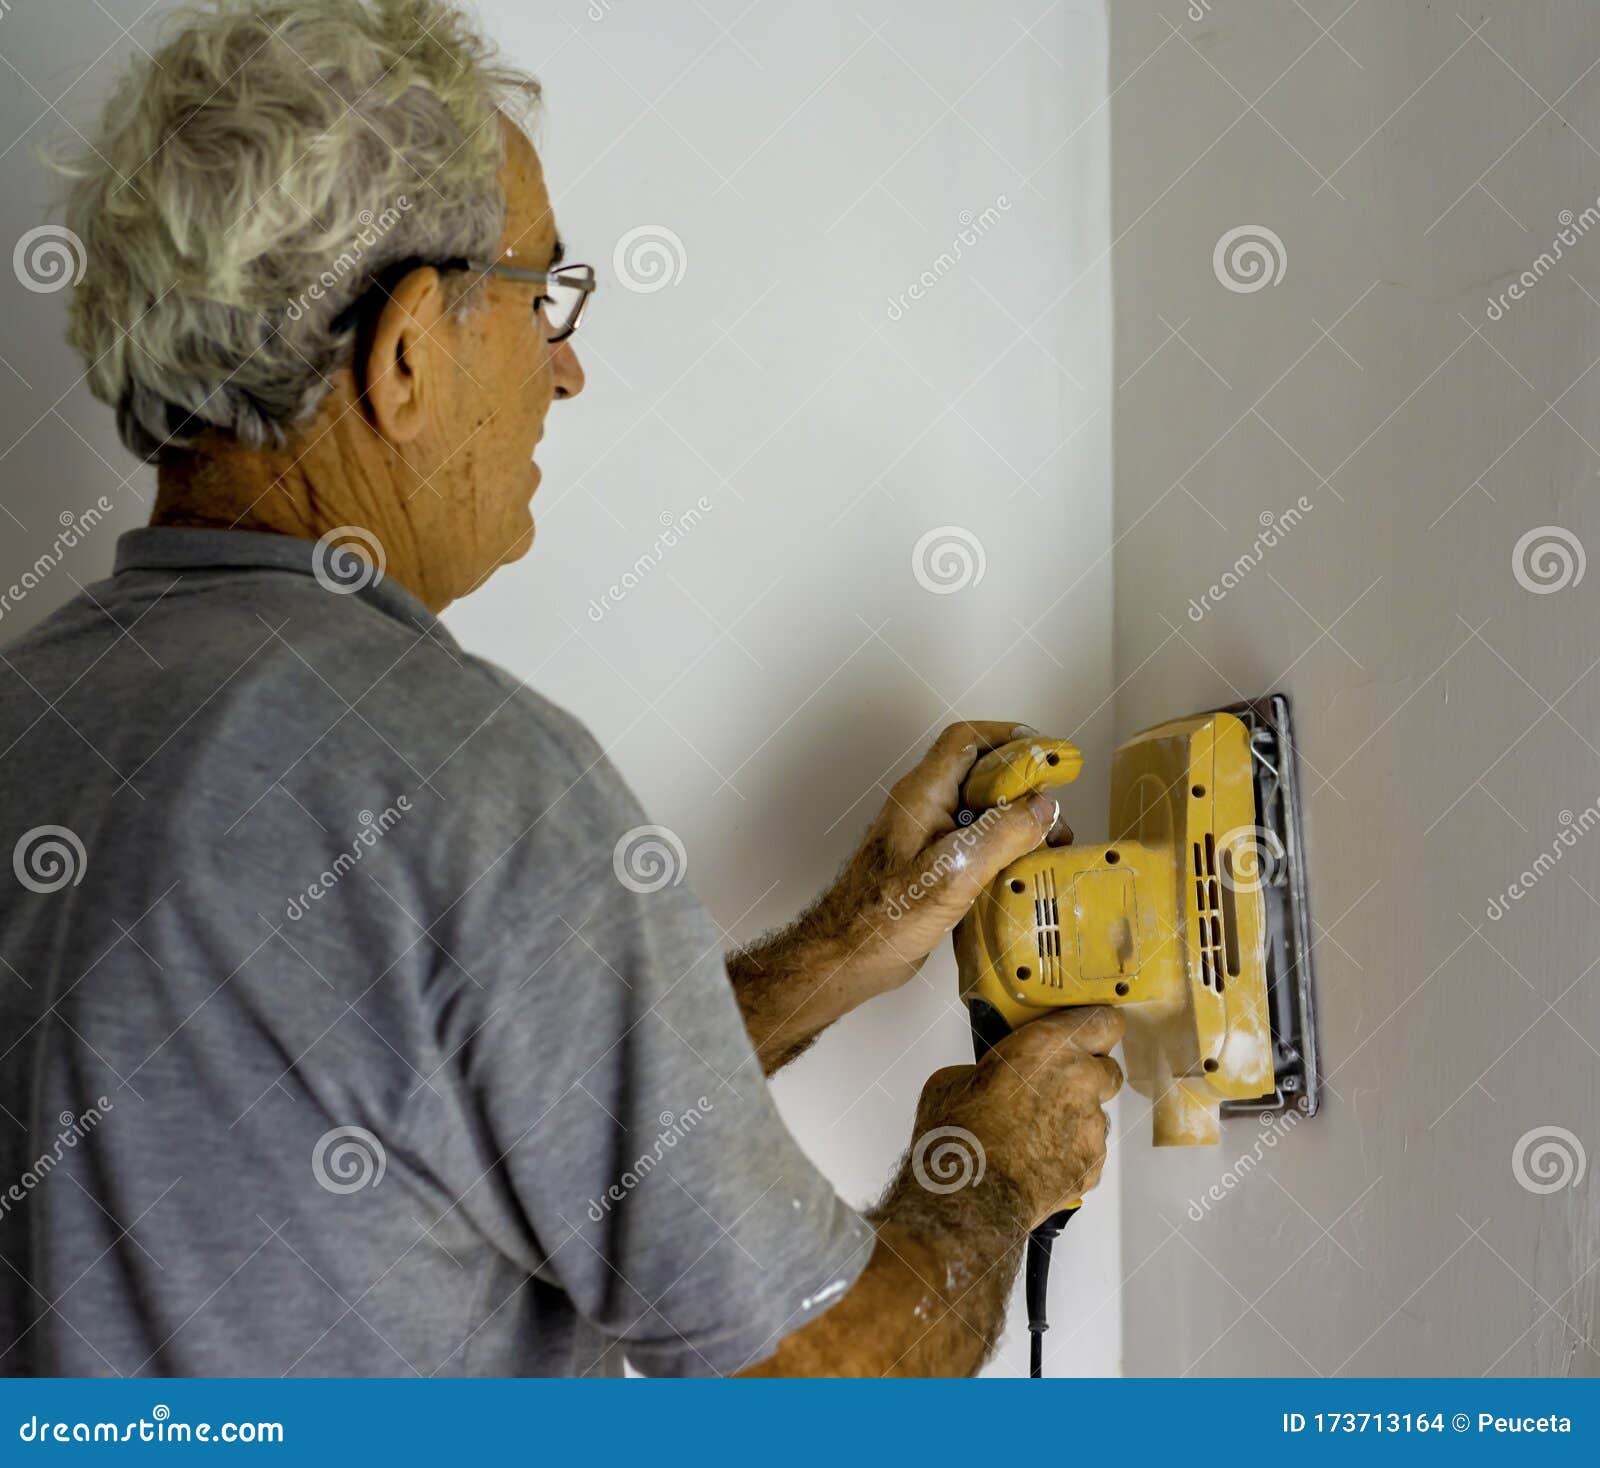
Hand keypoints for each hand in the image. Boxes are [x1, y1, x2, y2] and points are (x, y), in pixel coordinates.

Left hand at [813, 721, 1070, 998]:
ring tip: (1048, 845)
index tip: (1047, 756)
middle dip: (1024, 786)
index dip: (1010, 737)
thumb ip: (1001, 835)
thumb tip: (1042, 809)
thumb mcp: (953, 873)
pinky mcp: (932, 862)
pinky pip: (974, 840)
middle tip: (1054, 812)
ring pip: (980, 808)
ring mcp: (926, 834)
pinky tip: (1022, 871)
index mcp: (922, 794)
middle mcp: (923, 806)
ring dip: (1017, 820)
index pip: (967, 740)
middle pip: (980, 772)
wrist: (849, 956)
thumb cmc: (882, 918)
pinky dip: (1003, 847)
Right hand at [912, 1007, 1122, 1226]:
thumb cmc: (958, 1133)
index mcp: (1049, 1046)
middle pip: (1108, 1069)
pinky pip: (1088, 1153)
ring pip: (1095, 1116)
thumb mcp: (956, 1079)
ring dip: (1074, 1120)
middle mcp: (1080, 1080)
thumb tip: (992, 1081)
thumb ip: (991, 1070)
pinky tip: (1036, 1163)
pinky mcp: (1092, 1166)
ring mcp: (1091, 1127)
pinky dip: (1068, 1155)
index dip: (1095, 1029)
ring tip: (1034, 1137)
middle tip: (1054, 1087)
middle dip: (1087, 1076)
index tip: (1086, 1033)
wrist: (969, 1195)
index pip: (1103, 1021)